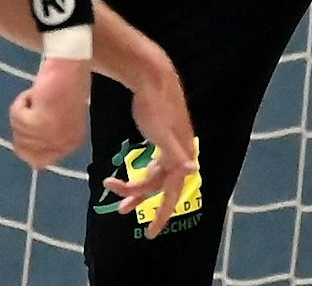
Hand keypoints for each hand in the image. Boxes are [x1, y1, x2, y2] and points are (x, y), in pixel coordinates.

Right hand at [10, 57, 88, 168]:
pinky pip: (15, 117)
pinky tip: (35, 92)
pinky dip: (19, 102)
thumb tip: (22, 151)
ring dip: (22, 110)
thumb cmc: (62, 83)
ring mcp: (53, 136)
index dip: (26, 142)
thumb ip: (44, 136)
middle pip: (22, 148)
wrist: (71, 61)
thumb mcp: (56, 116)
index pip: (37, 162)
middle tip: (38, 105)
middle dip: (22, 124)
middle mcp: (64, 144)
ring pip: (17, 131)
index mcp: (71, 143)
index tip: (31, 120)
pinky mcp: (40, 123)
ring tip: (39, 97)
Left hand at [104, 65, 197, 238]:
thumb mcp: (163, 131)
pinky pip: (152, 166)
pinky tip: (126, 178)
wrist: (152, 77)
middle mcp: (179, 154)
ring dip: (136, 188)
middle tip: (122, 212)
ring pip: (154, 177)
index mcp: (180, 155)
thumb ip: (176, 152)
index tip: (152, 233)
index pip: (173, 193)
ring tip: (119, 201)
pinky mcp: (160, 139)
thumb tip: (193, 169)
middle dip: (142, 201)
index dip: (163, 214)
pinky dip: (139, 175)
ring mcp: (169, 147)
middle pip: (161, 186)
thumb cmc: (156, 104)